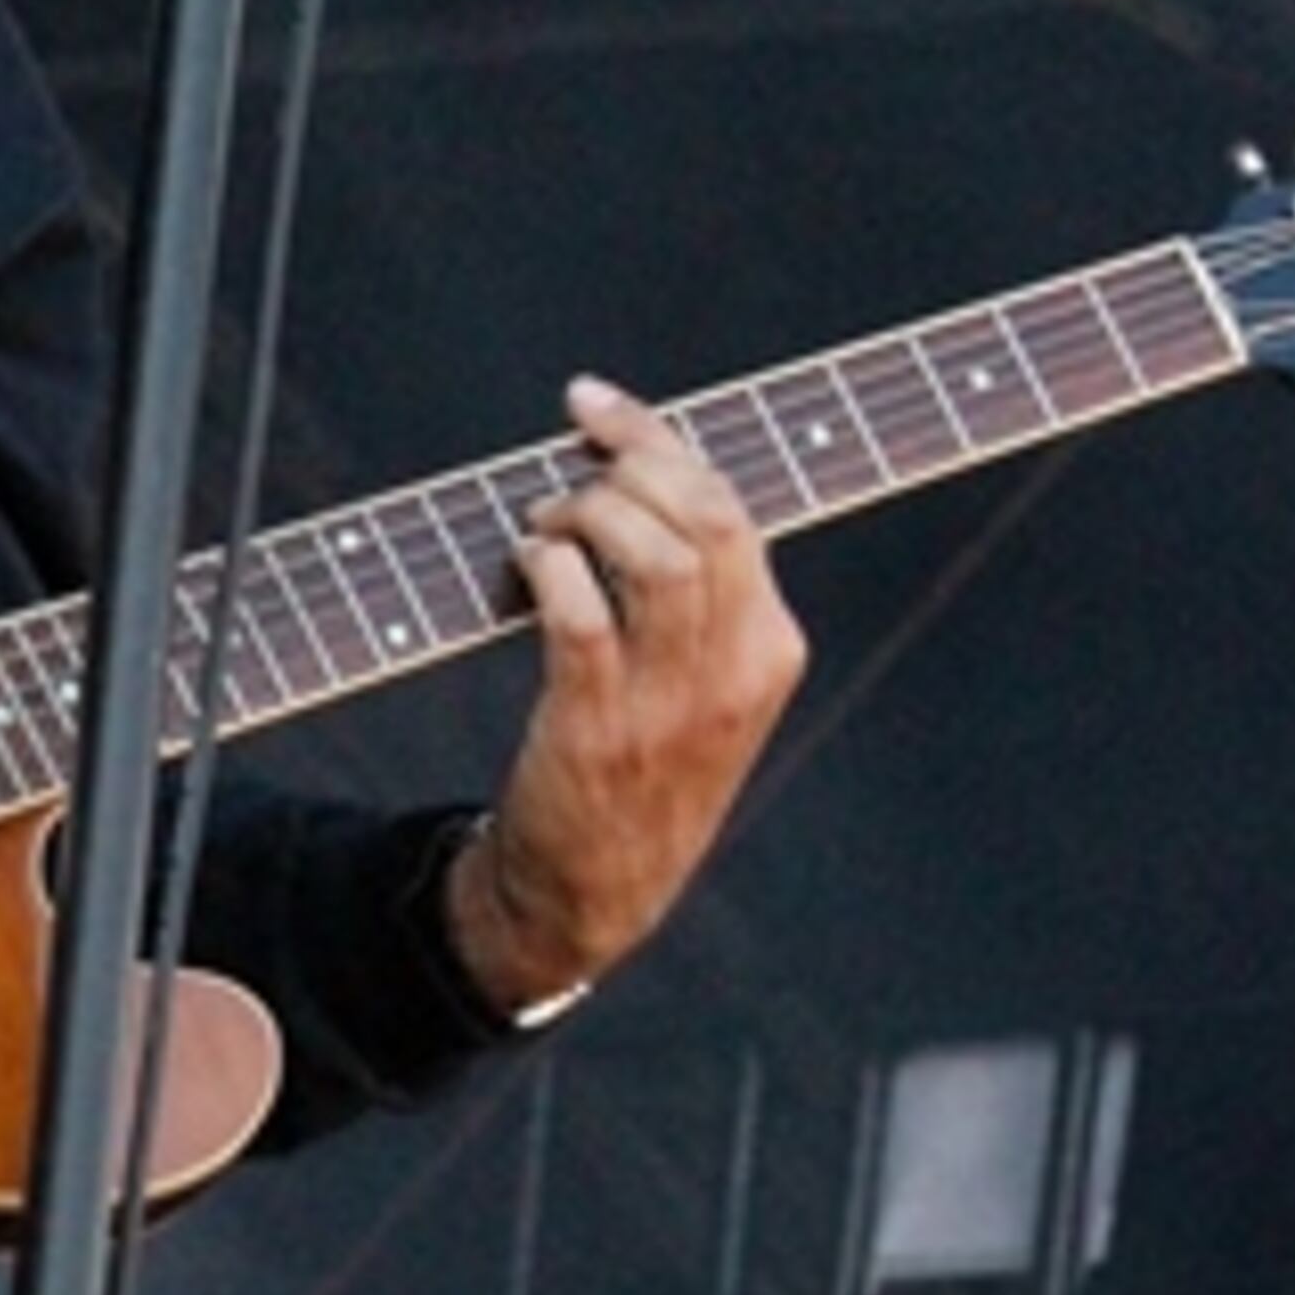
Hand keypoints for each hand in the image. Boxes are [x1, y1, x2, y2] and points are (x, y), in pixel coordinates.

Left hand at [450, 376, 807, 1015]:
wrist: (598, 891)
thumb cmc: (641, 764)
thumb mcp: (705, 684)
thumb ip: (697, 595)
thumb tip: (630, 473)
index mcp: (770, 648)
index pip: (731, 509)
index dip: (656, 440)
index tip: (592, 404)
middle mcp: (733, 669)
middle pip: (702, 516)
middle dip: (625, 464)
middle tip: (565, 467)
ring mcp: (669, 703)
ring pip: (651, 555)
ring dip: (583, 515)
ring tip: (544, 526)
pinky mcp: (598, 728)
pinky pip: (579, 615)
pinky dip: (546, 568)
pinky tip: (524, 566)